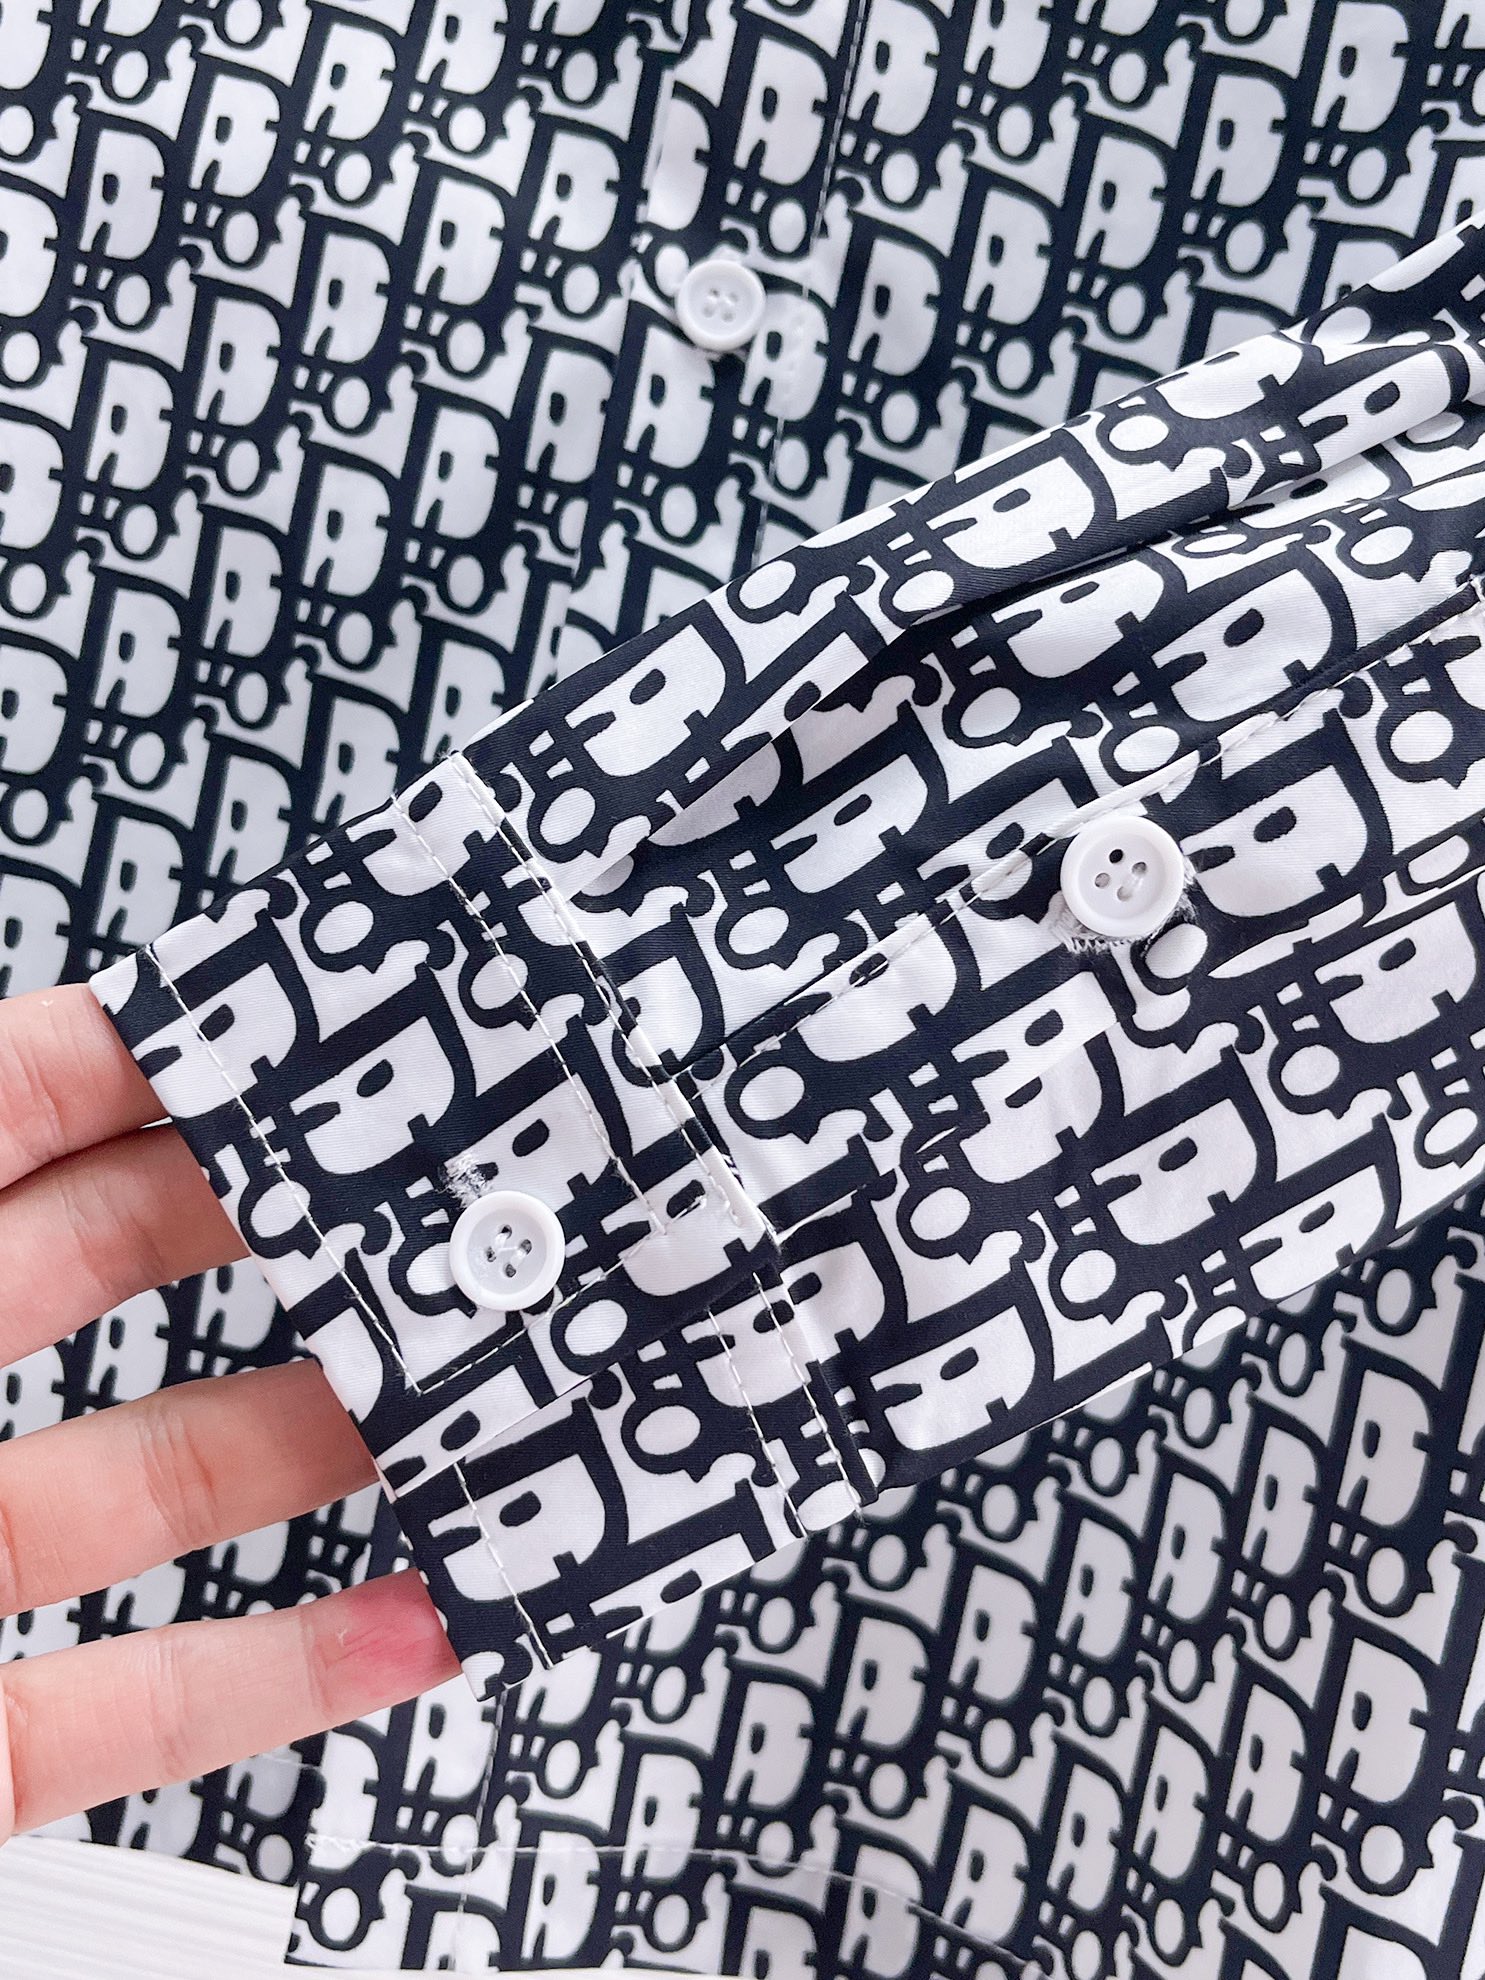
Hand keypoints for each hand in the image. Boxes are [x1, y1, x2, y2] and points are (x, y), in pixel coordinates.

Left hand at [0, 984, 459, 1838]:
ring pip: (154, 1479)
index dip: (153, 1046)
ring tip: (467, 1384)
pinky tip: (411, 1622)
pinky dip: (279, 1671)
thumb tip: (65, 1040)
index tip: (312, 1006)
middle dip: (279, 1212)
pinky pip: (135, 1701)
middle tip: (430, 1170)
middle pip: (103, 1262)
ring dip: (322, 1436)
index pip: (7, 1107)